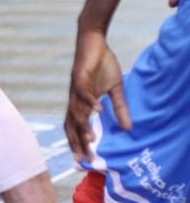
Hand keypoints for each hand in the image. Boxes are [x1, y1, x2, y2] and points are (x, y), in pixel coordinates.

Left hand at [65, 28, 128, 161]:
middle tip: (84, 159)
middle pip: (72, 124)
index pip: (76, 126)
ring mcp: (76, 88)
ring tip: (91, 140)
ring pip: (76, 111)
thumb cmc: (102, 66)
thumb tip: (129, 128)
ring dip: (83, 125)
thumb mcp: (115, 89)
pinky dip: (90, 101)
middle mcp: (75, 98)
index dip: (77, 142)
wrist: (93, 42)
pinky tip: (99, 110)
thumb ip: (120, 108)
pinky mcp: (80, 76)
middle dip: (77, 142)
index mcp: (81, 102)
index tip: (82, 160)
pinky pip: (83, 92)